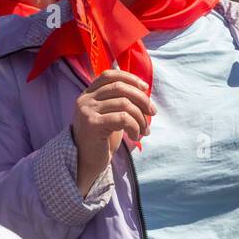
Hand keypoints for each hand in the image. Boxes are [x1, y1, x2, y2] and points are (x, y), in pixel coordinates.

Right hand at [71, 69, 154, 195]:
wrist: (86, 163)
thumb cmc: (101, 140)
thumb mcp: (109, 115)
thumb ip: (119, 101)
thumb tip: (144, 90)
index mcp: (88, 94)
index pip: (109, 75)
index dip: (130, 78)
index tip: (145, 87)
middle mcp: (85, 100)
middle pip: (120, 87)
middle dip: (142, 98)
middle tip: (152, 112)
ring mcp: (87, 111)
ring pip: (124, 104)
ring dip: (141, 118)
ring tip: (144, 131)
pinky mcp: (92, 124)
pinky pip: (123, 118)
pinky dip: (135, 127)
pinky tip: (136, 136)